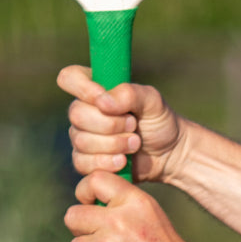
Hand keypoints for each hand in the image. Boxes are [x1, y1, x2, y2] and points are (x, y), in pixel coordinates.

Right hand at [57, 64, 186, 184]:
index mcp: (94, 89)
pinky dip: (106, 163)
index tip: (105, 100)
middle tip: (134, 125)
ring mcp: (82, 137)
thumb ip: (128, 93)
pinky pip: (82, 163)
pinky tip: (124, 161)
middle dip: (110, 124)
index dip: (83, 89)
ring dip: (114, 144)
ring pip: (81, 141)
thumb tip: (102, 103)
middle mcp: (83, 111)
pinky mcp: (87, 161)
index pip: (70, 78)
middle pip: (76, 114)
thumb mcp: (152, 101)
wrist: (169, 154)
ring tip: (135, 143)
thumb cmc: (159, 121)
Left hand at [65, 172, 202, 241]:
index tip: (89, 204)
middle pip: (73, 216)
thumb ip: (122, 203)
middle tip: (99, 239)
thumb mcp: (151, 215)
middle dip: (82, 229)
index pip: (94, 181)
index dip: (85, 192)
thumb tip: (88, 202)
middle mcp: (118, 221)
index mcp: (134, 201)